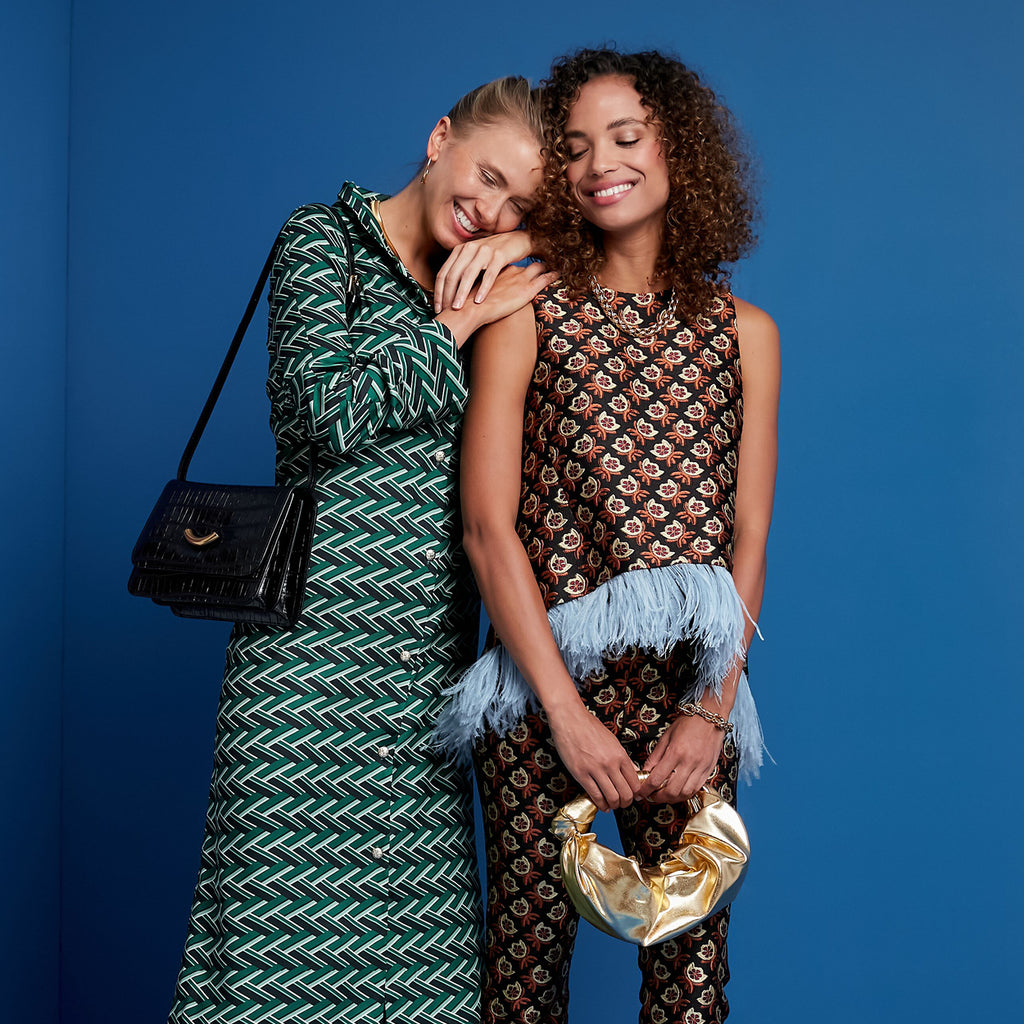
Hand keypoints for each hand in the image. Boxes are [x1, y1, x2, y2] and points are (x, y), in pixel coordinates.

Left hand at [434, 230, 533, 311]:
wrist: (518, 241)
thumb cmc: (494, 255)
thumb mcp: (474, 259)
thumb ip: (461, 271)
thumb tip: (448, 293)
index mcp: (459, 250)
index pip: (443, 273)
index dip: (438, 292)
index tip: (437, 308)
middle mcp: (469, 249)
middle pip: (453, 275)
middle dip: (447, 295)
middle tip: (445, 311)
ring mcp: (484, 251)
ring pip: (468, 275)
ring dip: (461, 293)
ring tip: (458, 308)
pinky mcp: (500, 255)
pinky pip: (489, 275)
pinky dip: (483, 288)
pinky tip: (479, 301)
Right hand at [436, 262, 556, 347]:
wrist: (470, 310)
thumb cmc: (468, 304)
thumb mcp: (474, 290)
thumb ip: (480, 287)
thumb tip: (478, 293)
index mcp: (498, 270)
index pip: (512, 261)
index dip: (519, 258)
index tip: (526, 255)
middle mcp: (511, 271)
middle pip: (528, 260)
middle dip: (538, 255)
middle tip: (548, 252)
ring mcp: (520, 279)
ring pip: (540, 266)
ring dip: (548, 263)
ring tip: (558, 259)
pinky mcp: (527, 290)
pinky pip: (545, 278)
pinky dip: (554, 274)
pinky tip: (561, 271)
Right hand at [547, 701, 639, 811]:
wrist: (569, 719)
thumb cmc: (589, 726)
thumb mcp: (612, 740)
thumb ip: (623, 757)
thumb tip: (633, 771)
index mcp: (620, 754)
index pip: (635, 782)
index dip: (636, 793)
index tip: (633, 796)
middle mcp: (610, 763)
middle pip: (626, 793)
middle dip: (626, 802)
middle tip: (623, 803)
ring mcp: (595, 770)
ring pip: (612, 797)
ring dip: (614, 806)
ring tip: (612, 805)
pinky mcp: (581, 774)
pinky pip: (595, 795)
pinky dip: (601, 804)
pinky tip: (601, 805)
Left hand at [638, 715, 724, 802]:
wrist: (710, 718)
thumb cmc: (687, 724)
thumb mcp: (666, 736)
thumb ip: (656, 756)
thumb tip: (646, 771)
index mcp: (675, 752)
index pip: (657, 778)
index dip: (646, 789)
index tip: (641, 793)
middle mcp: (688, 762)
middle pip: (671, 791)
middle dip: (658, 797)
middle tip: (651, 796)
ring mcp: (700, 768)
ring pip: (684, 793)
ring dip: (672, 798)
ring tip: (664, 795)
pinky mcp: (708, 770)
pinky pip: (696, 789)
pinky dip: (685, 794)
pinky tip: (678, 791)